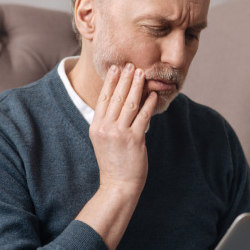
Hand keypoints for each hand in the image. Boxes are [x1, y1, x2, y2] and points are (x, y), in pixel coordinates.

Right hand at [89, 63, 157, 197]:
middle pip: (116, 97)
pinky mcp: (134, 139)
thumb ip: (108, 123)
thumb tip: (119, 103)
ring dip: (137, 86)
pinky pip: (142, 117)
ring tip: (142, 74)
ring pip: (129, 103)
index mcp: (96, 126)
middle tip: (131, 65)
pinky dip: (148, 104)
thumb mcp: (103, 140)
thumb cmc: (114, 162)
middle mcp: (106, 128)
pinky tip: (152, 95)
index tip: (116, 68)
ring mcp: (120, 133)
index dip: (110, 82)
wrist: (118, 185)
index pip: (104, 99)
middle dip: (124, 79)